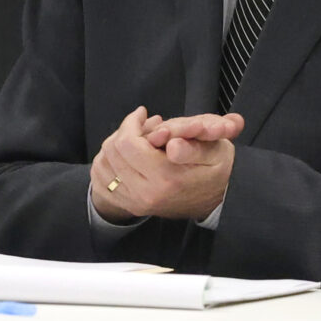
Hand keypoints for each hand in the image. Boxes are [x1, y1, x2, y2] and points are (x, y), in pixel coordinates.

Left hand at [92, 107, 240, 222]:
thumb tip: (172, 144)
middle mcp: (146, 194)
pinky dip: (108, 164)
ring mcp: (137, 203)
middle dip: (124, 131)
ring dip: (115, 146)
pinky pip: (102, 181)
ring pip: (103, 165)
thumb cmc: (217, 169)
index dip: (132, 122)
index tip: (144, 113)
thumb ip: (194, 147)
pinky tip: (126, 155)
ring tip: (136, 138)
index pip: (127, 143)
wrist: (218, 200)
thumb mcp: (217, 152)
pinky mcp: (131, 206)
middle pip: (112, 152)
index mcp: (166, 178)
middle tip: (142, 124)